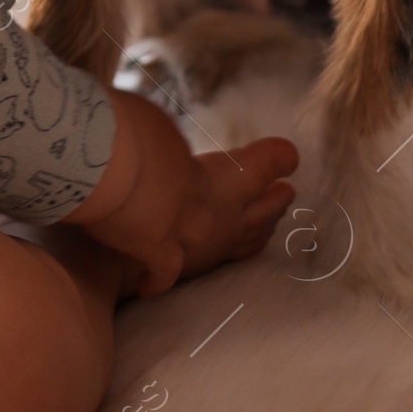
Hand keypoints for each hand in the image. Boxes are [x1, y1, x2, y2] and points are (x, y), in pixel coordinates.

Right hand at [66, 91, 296, 296]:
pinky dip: (160, 277)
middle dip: (277, 201)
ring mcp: (202, 247)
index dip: (279, 159)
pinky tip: (150, 284)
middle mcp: (224, 215)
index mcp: (231, 175)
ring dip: (255, 235)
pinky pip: (169, 274)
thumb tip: (162, 151)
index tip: (289, 157)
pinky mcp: (169, 264)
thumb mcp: (163, 127)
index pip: (267, 164)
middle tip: (287, 194)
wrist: (123, 199)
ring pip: (242, 245)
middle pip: (265, 211)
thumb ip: (174, 143)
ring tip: (262, 230)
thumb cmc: (143, 149)